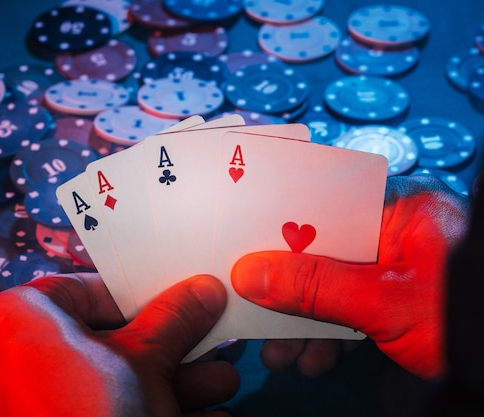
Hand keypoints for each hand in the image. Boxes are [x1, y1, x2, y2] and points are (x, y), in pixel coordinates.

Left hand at [0, 273, 238, 416]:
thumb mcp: (148, 360)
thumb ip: (174, 317)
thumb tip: (202, 289)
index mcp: (17, 319)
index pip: (82, 290)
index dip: (134, 295)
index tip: (173, 302)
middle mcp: (8, 361)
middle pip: (102, 341)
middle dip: (167, 345)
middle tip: (206, 340)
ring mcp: (22, 405)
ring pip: (106, 382)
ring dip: (169, 380)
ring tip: (219, 384)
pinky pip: (96, 412)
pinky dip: (143, 410)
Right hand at [231, 175, 469, 379]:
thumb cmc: (464, 321)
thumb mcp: (383, 302)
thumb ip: (315, 286)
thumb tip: (250, 274)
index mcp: (399, 213)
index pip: (324, 210)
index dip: (279, 231)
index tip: (243, 254)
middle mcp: (393, 237)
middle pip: (321, 254)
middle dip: (285, 292)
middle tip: (252, 316)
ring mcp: (393, 273)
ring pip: (331, 289)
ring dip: (302, 324)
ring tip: (279, 355)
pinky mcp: (395, 304)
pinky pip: (349, 312)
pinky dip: (329, 337)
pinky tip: (312, 359)